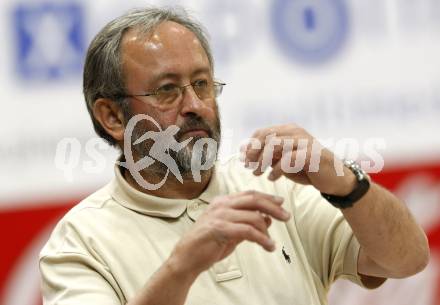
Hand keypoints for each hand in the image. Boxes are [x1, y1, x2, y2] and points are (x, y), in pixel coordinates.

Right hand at [170, 191, 290, 276]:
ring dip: (267, 230)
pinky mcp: (220, 228)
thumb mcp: (230, 230)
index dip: (267, 197)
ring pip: (253, 216)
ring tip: (271, 243)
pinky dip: (262, 239)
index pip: (249, 194)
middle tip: (286, 217)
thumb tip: (267, 218)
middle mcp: (222, 205)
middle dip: (273, 207)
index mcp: (223, 202)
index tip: (281, 203)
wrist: (187, 257)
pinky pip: (248, 231)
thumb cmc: (207, 244)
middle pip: (254, 200)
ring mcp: (220, 215)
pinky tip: (268, 246)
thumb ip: (247, 223)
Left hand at [241, 124, 356, 195]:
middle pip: (266, 136)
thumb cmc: (307, 169)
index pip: (262, 131)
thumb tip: (245, 153)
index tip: (244, 159)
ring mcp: (304, 141)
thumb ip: (268, 156)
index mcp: (289, 130)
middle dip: (254, 153)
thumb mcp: (283, 161)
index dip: (250, 145)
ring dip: (262, 161)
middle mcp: (296, 132)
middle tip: (248, 167)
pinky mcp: (311, 154)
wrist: (334, 178)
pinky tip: (272, 178)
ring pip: (275, 145)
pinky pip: (287, 159)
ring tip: (257, 174)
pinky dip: (276, 170)